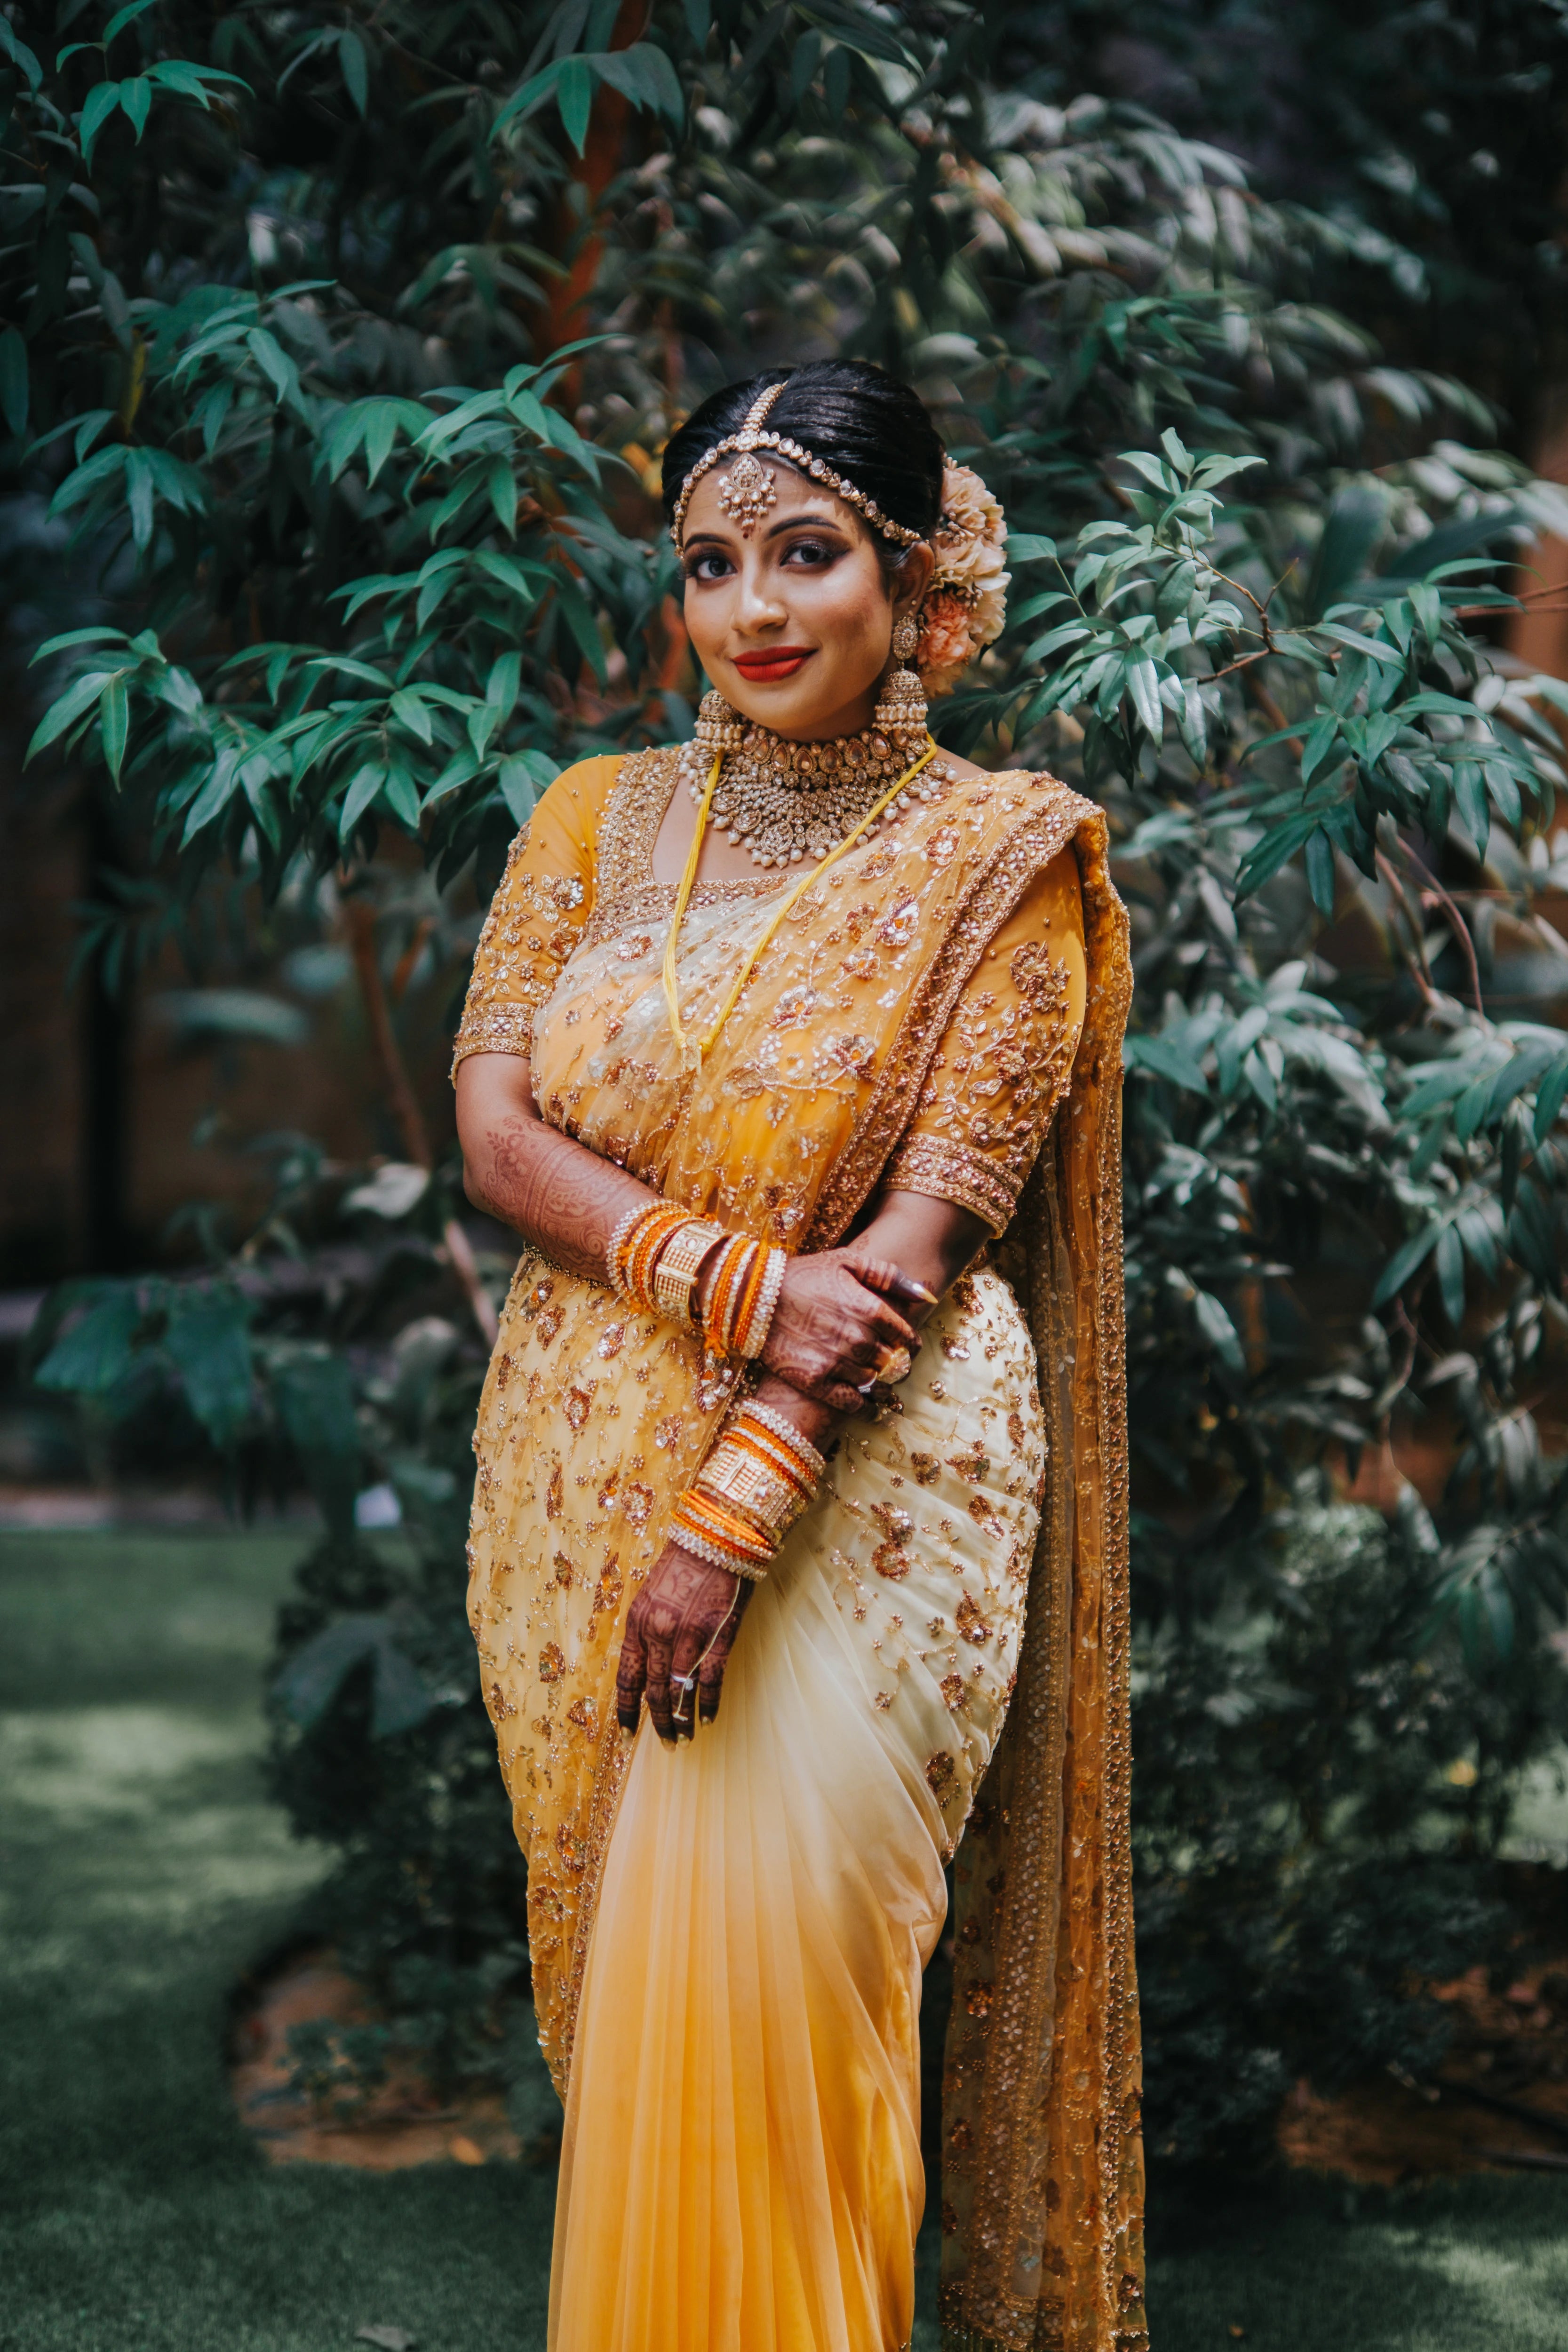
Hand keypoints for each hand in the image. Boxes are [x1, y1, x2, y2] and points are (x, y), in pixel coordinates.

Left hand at [616, 1543, 753, 1743]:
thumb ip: (647, 1630)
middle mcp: (658, 1632)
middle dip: (657, 1723)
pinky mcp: (718, 1637)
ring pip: (679, 1692)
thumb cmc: (685, 1563)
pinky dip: (708, 1704)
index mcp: (637, 1622)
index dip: (626, 1710)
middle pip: (654, 1692)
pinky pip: (710, 1681)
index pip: (626, 1678)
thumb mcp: (653, 1594)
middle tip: (666, 1745)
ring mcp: (689, 1636)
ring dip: (681, 1721)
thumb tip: (646, 1667)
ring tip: (684, 1740)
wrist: (717, 1536)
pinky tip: (708, 1720)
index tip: (626, 1734)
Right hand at [756, 1242, 929, 1412]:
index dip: (910, 1343)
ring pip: (874, 1382)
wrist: (751, 1297)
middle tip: (893, 1364)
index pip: (905, 1335)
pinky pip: (851, 1403)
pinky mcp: (814, 1381)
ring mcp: (836, 1362)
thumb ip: (888, 1276)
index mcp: (868, 1309)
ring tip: (877, 1381)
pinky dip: (864, 1407)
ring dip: (880, 1384)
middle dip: (896, 1363)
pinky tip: (867, 1405)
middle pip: (893, 1361)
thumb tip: (925, 1296)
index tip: (907, 1346)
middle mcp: (856, 1338)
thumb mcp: (846, 1262)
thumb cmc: (802, 1275)